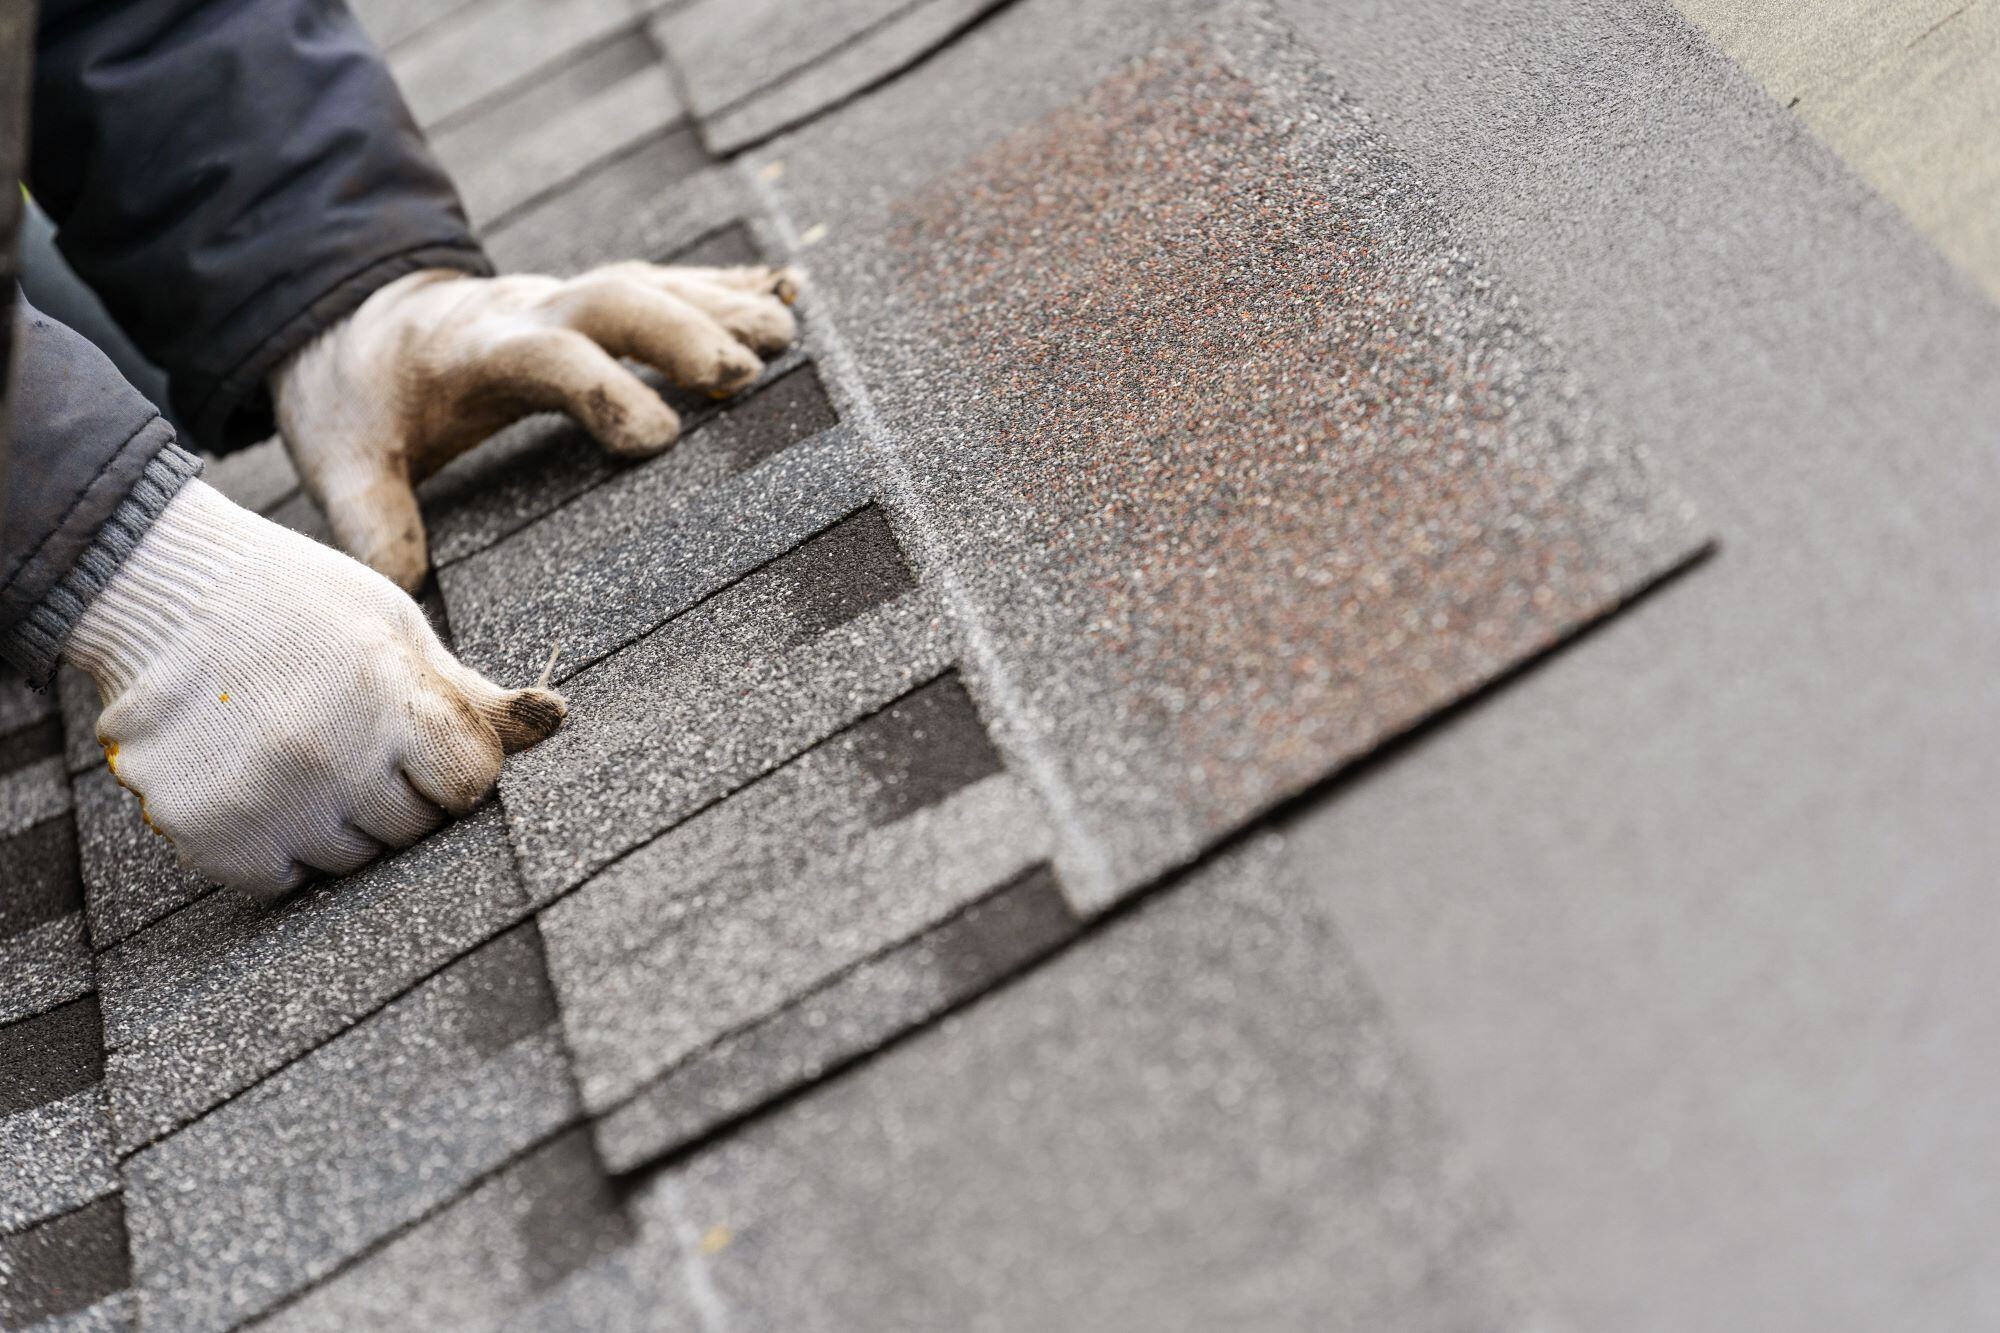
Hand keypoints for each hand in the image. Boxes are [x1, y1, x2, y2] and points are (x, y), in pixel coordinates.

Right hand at [63, 479, 564, 898]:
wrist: (158, 592)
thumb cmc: (298, 606)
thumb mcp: (396, 629)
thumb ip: (472, 695)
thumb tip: (560, 719)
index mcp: (387, 697)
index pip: (472, 783)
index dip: (456, 763)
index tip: (423, 737)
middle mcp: (327, 756)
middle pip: (415, 828)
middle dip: (399, 792)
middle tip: (349, 735)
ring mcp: (264, 803)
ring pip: (352, 861)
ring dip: (338, 822)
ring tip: (299, 750)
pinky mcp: (209, 836)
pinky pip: (283, 881)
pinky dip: (277, 846)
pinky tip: (259, 782)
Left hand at [270, 261, 800, 589]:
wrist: (354, 323)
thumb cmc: (362, 401)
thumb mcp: (341, 460)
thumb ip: (371, 518)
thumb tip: (399, 590)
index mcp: (475, 351)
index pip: (548, 357)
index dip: (602, 388)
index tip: (657, 438)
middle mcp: (530, 311)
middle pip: (616, 299)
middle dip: (683, 331)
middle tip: (747, 374)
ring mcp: (567, 301)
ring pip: (651, 285)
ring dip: (721, 305)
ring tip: (785, 336)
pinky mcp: (593, 304)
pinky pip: (666, 284)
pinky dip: (725, 287)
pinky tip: (783, 295)